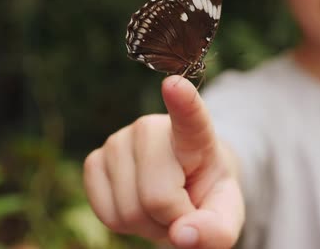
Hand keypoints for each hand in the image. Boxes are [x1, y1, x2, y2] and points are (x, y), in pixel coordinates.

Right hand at [83, 75, 243, 248]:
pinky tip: (138, 207)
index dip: (183, 102)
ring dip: (148, 225)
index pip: (189, 117)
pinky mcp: (94, 160)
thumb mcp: (225, 216)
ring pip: (129, 211)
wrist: (180, 190)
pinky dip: (124, 225)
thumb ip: (216, 230)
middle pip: (157, 197)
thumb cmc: (205, 196)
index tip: (175, 85)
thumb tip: (182, 235)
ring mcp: (118, 141)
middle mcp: (151, 129)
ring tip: (161, 208)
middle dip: (171, 220)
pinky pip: (106, 213)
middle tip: (182, 211)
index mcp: (194, 135)